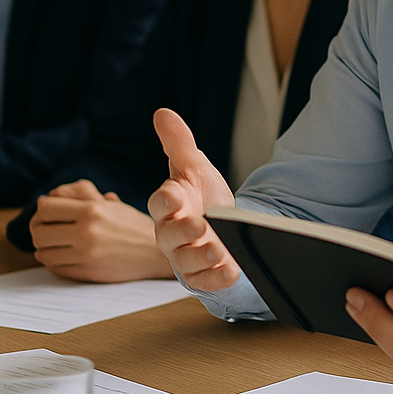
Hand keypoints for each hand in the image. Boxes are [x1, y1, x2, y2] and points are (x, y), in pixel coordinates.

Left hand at [30, 180, 174, 282]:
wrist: (157, 252)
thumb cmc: (134, 226)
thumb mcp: (113, 206)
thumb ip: (83, 200)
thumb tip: (51, 197)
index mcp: (92, 210)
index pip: (46, 209)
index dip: (42, 211)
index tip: (47, 215)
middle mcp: (87, 231)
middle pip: (39, 232)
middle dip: (38, 231)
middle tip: (45, 232)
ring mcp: (86, 254)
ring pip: (44, 253)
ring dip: (45, 249)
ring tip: (54, 246)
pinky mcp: (88, 272)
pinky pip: (56, 268)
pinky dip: (54, 263)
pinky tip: (63, 258)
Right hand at [146, 108, 238, 290]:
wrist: (222, 225)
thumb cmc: (201, 195)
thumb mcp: (194, 167)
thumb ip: (179, 142)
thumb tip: (163, 113)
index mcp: (169, 205)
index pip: (161, 202)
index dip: (167, 199)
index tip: (176, 195)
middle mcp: (172, 233)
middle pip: (169, 235)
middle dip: (183, 231)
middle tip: (198, 225)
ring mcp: (187, 256)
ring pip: (186, 262)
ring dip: (201, 257)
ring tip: (218, 250)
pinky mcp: (203, 274)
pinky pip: (206, 280)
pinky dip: (217, 278)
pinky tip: (231, 272)